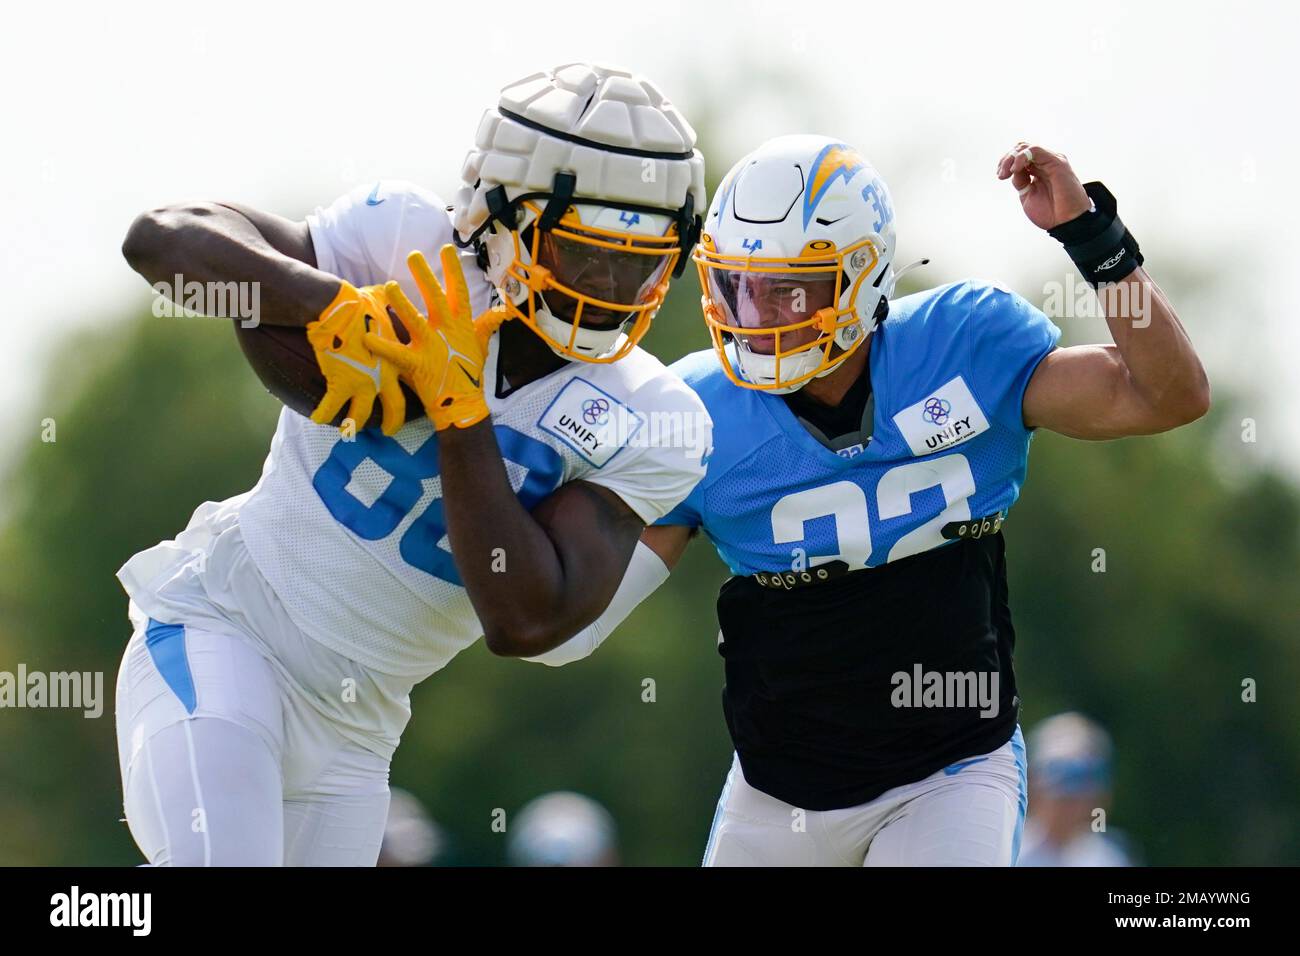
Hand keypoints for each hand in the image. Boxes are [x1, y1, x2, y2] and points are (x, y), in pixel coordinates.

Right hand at [306, 282, 405, 435]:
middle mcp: (384, 377)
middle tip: (387, 433)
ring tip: (347, 431)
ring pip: (360, 415)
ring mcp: (362, 383)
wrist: (337, 308)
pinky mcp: (339, 384)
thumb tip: (389, 287)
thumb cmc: (359, 302)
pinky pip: (330, 408)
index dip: (408, 397)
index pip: (409, 386)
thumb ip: (389, 301)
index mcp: (397, 360)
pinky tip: (317, 419)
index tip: (404, 406)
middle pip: (394, 410)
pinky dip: (322, 414)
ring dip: (353, 425)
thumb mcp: (382, 301)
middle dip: (391, 425)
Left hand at [364, 245, 502, 429]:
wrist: (463, 404)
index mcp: (462, 324)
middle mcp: (447, 331)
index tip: (446, 248)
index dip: (452, 270)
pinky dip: (382, 346)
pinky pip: (397, 353)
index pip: (459, 291)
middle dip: (425, 276)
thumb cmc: (469, 373)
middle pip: (436, 298)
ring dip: (402, 303)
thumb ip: (486, 326)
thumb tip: (503, 312)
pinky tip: (367, 337)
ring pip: (415, 320)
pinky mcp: (418, 364)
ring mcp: (432, 347)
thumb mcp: (481, 346)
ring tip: (390, 286)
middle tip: (413, 255)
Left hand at [996, 142, 1091, 230]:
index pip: (1019, 156)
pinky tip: (1016, 169)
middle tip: (1001, 175)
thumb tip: (1013, 170)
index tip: (1000, 176)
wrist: (1066, 223)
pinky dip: (1022, 157)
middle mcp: (1045, 163)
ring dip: (1012, 158)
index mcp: (1038, 170)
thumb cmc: (1050, 213)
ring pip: (1026, 147)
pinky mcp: (1057, 162)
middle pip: (1021, 148)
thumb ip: (1020, 181)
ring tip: (1006, 173)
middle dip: (1007, 159)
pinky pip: (1036, 150)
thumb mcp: (1028, 195)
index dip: (1006, 162)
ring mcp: (1051, 161)